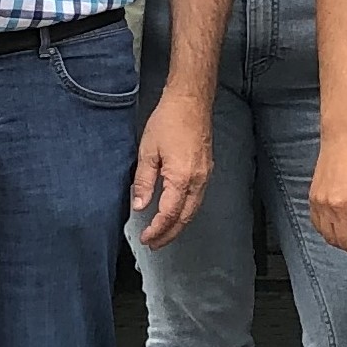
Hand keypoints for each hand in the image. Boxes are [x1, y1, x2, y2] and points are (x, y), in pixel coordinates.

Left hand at [131, 85, 214, 247]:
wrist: (191, 102)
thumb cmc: (169, 121)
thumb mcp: (147, 152)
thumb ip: (143, 182)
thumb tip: (139, 205)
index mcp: (182, 178)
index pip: (168, 214)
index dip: (156, 230)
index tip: (145, 238)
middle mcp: (198, 181)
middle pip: (185, 218)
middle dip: (170, 234)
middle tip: (154, 244)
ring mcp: (205, 176)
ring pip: (193, 210)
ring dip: (179, 225)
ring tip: (164, 233)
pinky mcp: (207, 170)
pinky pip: (198, 198)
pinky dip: (186, 211)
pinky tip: (176, 212)